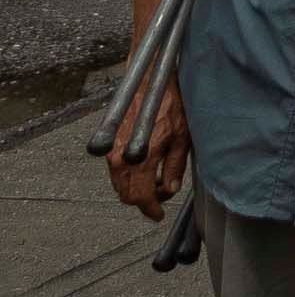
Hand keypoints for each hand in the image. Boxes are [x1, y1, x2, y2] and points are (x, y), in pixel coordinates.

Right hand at [105, 86, 186, 214]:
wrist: (148, 82)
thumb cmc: (170, 105)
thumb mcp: (183, 137)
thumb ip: (175, 166)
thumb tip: (169, 189)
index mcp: (141, 158)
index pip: (140, 197)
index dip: (150, 209)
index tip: (158, 214)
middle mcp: (120, 159)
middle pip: (126, 195)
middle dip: (144, 200)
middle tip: (162, 194)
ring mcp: (112, 152)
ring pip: (120, 185)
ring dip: (136, 188)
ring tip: (157, 178)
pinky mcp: (109, 145)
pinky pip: (116, 172)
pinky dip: (129, 176)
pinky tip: (146, 167)